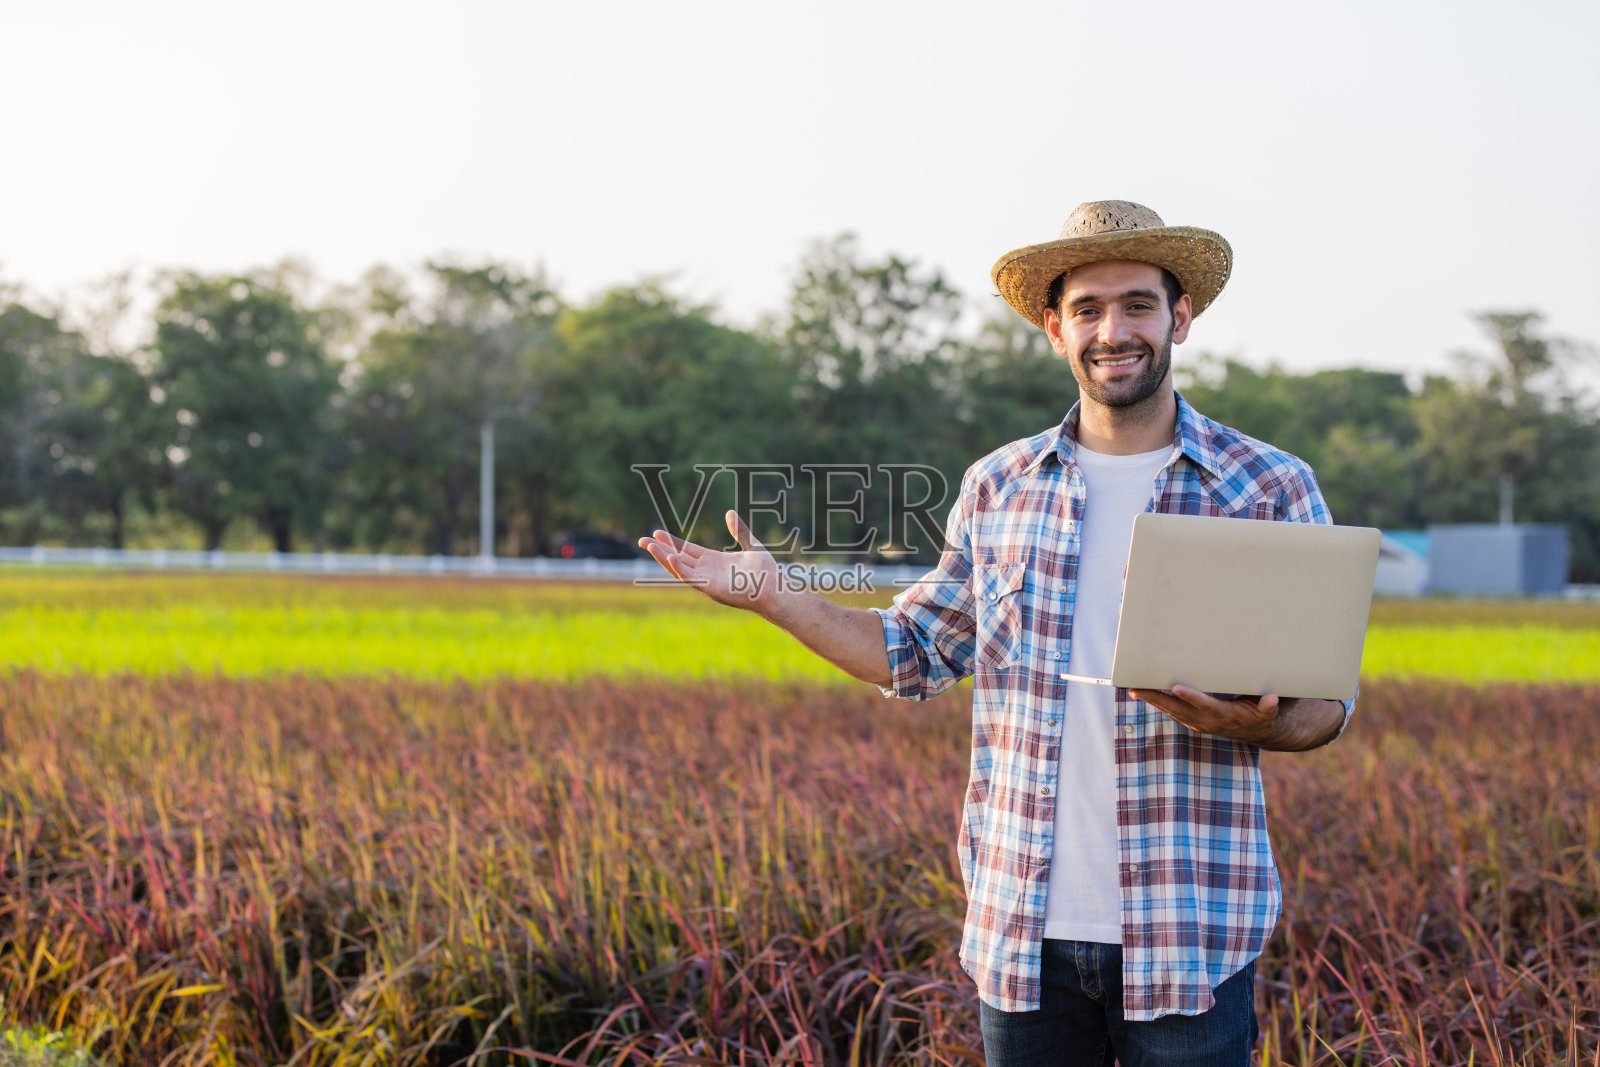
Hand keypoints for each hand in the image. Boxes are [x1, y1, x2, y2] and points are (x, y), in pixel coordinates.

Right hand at [638, 511, 784, 615]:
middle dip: (660, 550)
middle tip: (641, 540)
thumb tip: (730, 512)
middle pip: (678, 559)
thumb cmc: (766, 572)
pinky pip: (691, 579)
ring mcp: (708, 581)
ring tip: (649, 546)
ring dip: (664, 558)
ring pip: (680, 569)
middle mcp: (707, 571)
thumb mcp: (752, 545)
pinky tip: (670, 558)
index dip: (672, 542)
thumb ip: (740, 531)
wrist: (775, 589)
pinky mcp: (711, 589)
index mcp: (714, 561)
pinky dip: (680, 569)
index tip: (657, 532)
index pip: (687, 550)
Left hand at [1129, 684, 1281, 743]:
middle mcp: (1206, 721)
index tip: (1176, 687)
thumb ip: (1268, 706)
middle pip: (1178, 709)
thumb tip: (1271, 699)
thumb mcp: (1268, 711)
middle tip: (1136, 689)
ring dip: (1151, 701)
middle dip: (1156, 699)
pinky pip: (1172, 711)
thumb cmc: (1261, 714)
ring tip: (1133, 689)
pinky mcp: (1193, 720)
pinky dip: (1158, 703)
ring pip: (1170, 710)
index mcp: (1223, 716)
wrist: (1258, 730)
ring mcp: (1197, 722)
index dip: (1191, 697)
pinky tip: (1144, 693)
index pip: (1204, 705)